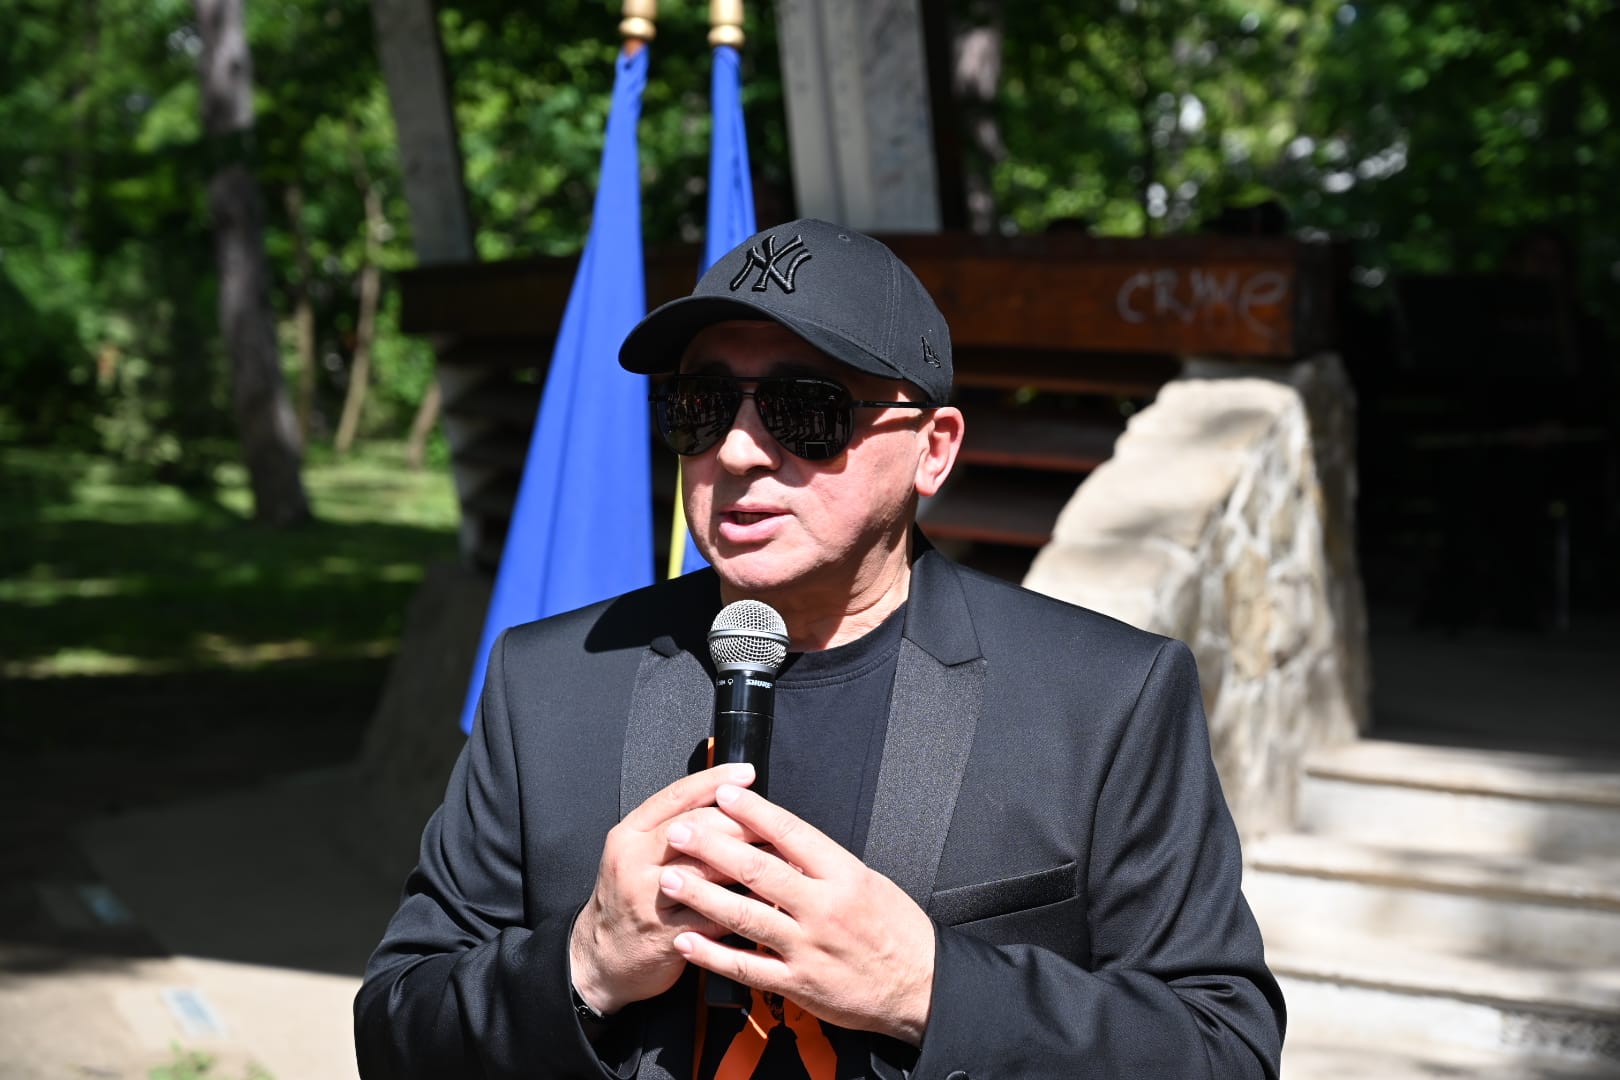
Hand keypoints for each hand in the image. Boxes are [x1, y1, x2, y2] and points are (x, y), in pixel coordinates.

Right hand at [569, 762, 759, 1014]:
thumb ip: (674, 827)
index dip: (714, 781)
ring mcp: (648, 900)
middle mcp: (634, 863)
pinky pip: (715, 916)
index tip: (746, 773)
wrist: (603, 957)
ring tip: (783, 859)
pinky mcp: (665, 936)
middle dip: (742, 824)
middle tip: (776, 824)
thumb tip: (731, 801)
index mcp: (629, 835)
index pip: (675, 797)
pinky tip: (770, 901)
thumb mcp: (638, 854)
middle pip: (696, 830)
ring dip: (751, 865)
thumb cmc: (632, 898)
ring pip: (707, 873)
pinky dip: (746, 907)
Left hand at [658, 783, 936, 1045]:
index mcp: (844, 875)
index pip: (792, 835)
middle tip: (680, 831)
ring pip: (745, 916)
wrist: (921, 986)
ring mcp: (808, 947)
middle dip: (713, 848)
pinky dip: (712, 954)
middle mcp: (824, 908)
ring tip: (669, 879)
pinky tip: (686, 941)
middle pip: (759, 871)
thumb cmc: (895, 929)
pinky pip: (746, 966)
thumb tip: (778, 837)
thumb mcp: (867, 881)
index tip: (724, 795)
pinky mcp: (799, 984)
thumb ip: (823, 863)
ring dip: (701, 896)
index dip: (754, 812)